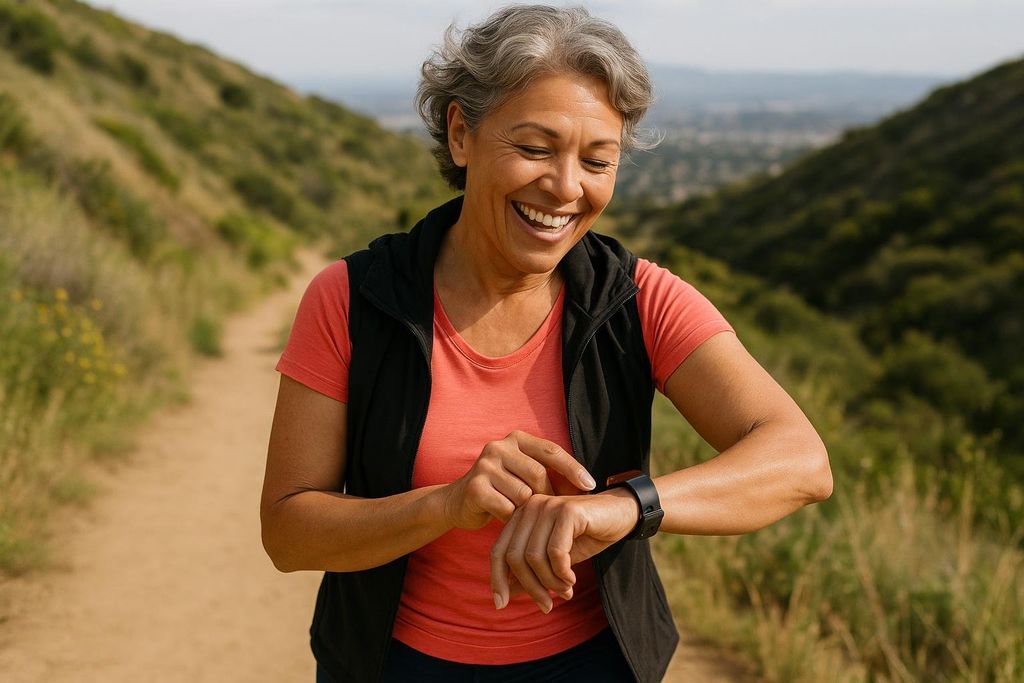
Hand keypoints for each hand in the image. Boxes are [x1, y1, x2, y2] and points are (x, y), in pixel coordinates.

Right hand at [442, 431, 596, 530]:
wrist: (457, 503)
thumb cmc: (502, 491)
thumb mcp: (525, 476)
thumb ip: (550, 475)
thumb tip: (588, 486)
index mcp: (515, 439)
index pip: (551, 450)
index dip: (573, 468)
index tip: (591, 486)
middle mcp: (498, 447)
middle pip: (538, 474)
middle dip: (547, 496)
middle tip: (548, 512)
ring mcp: (484, 466)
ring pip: (524, 494)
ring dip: (527, 510)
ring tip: (522, 514)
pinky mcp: (475, 488)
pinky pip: (508, 508)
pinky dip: (511, 518)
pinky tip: (506, 519)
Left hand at [489, 489, 638, 612]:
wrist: (622, 515)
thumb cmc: (587, 536)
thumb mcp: (554, 560)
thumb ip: (531, 572)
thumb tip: (505, 594)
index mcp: (522, 516)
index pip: (499, 550)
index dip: (498, 579)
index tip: (501, 604)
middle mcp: (531, 507)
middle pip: (515, 556)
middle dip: (530, 587)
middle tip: (547, 605)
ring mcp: (548, 506)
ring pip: (534, 557)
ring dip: (550, 582)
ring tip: (566, 590)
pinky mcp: (567, 511)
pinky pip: (555, 552)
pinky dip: (562, 572)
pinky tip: (572, 578)